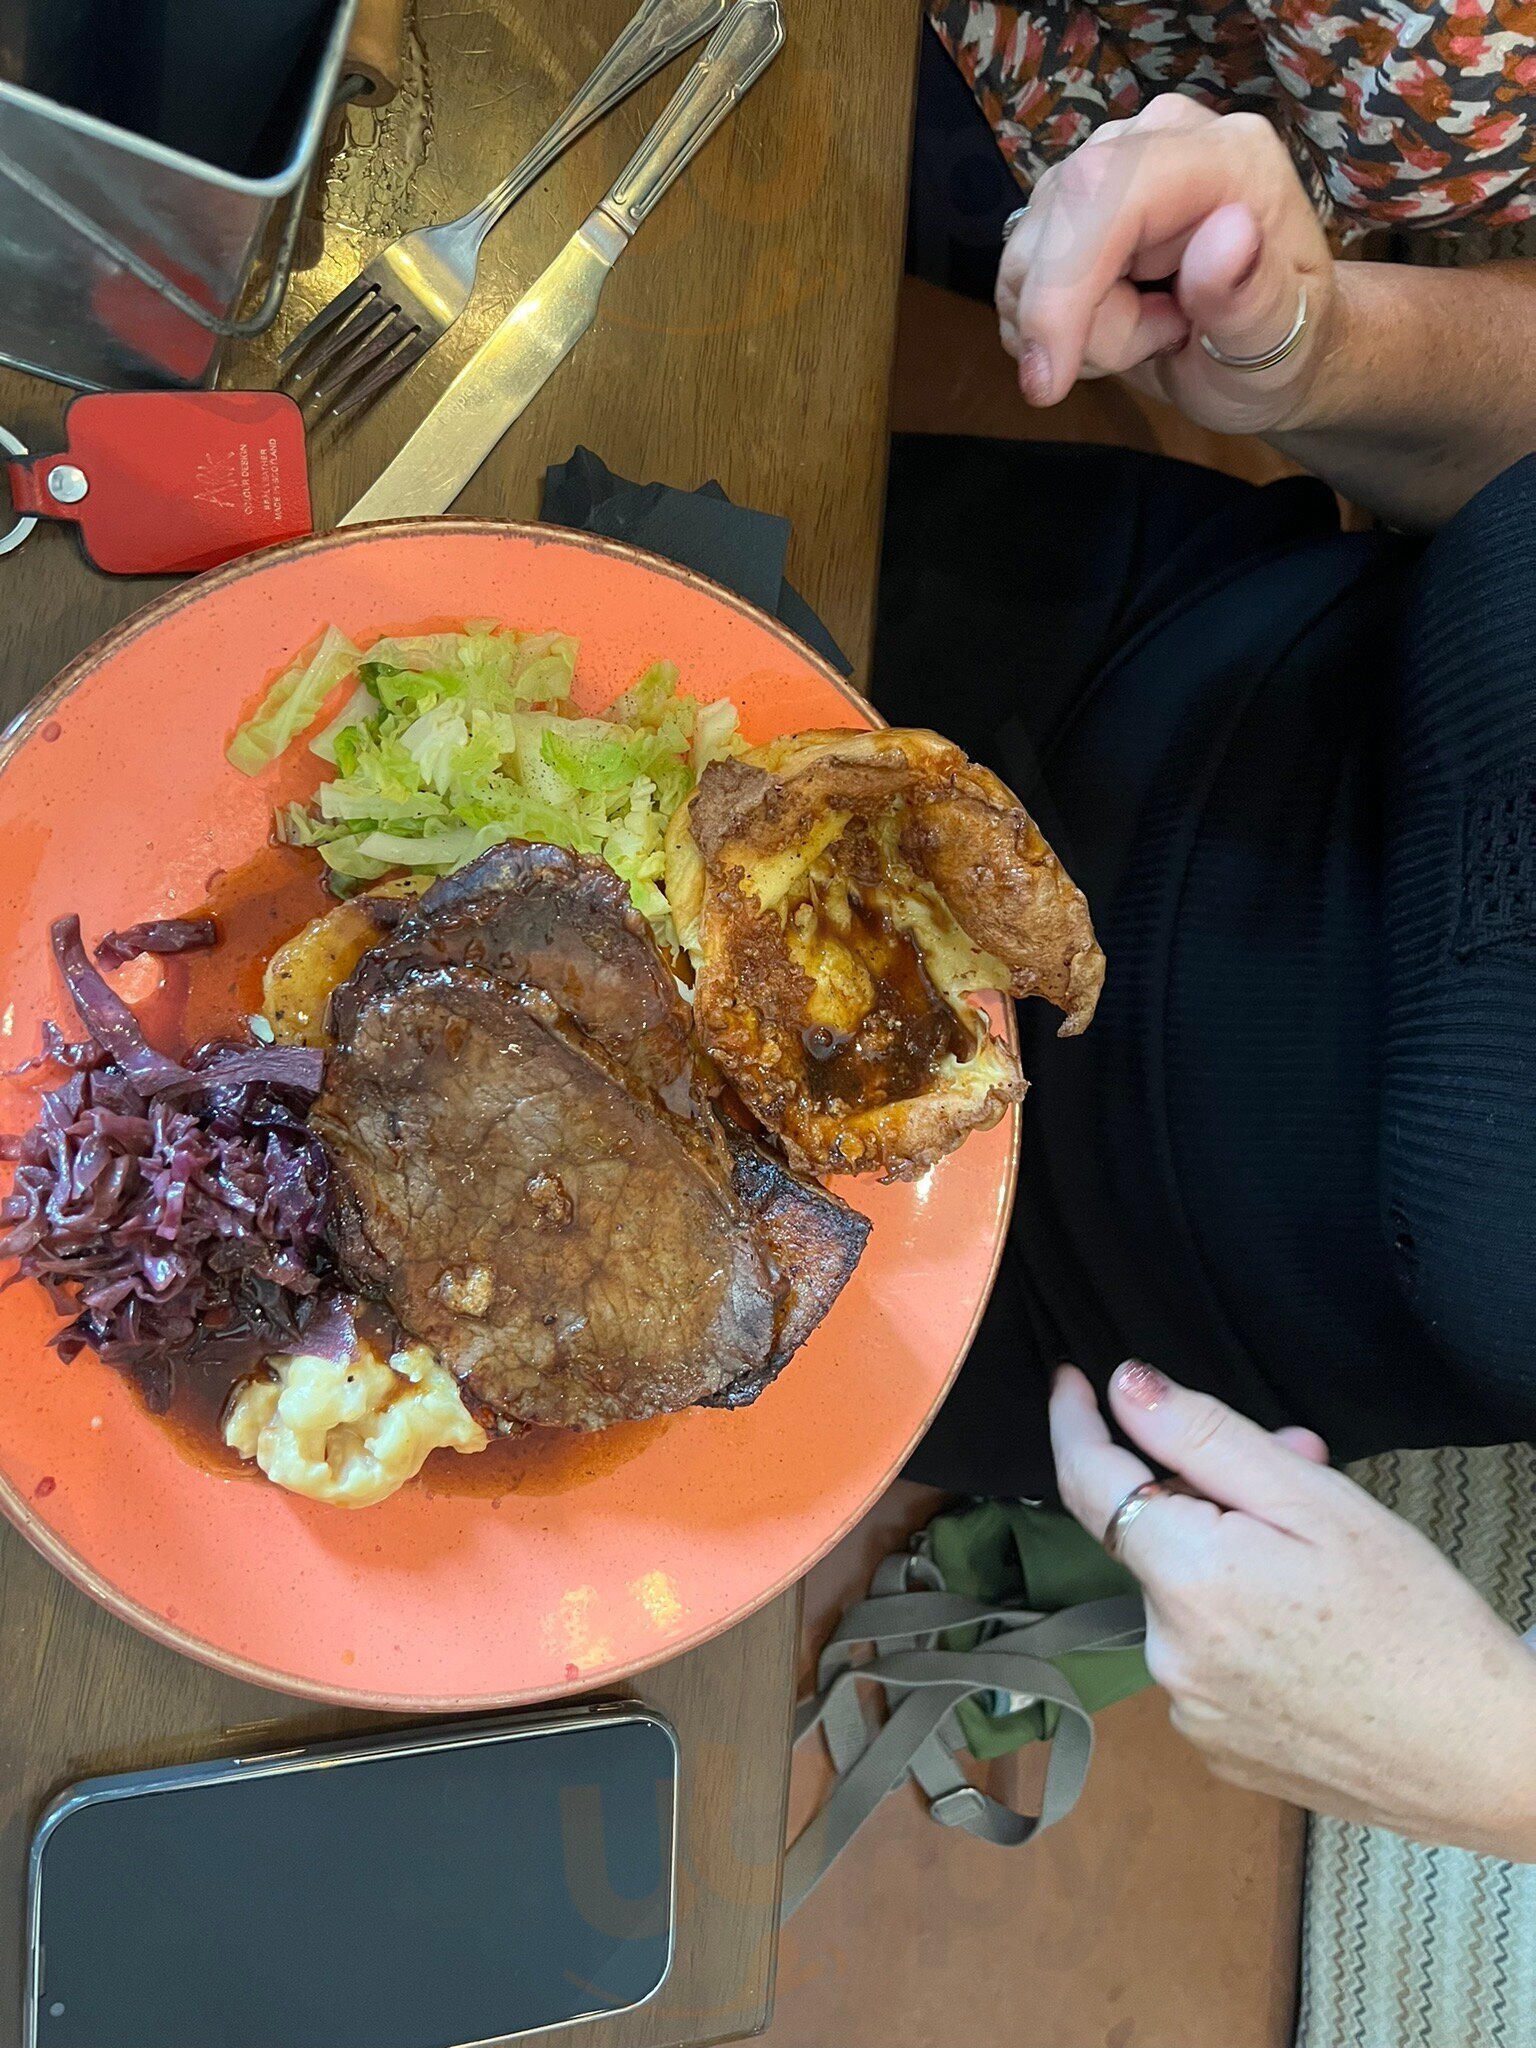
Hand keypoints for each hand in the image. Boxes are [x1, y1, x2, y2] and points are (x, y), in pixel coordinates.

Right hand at [996, 98, 1336, 436]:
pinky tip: (1115, 319)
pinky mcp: (1076, 193)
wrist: (1266, 342)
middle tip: (1161, 341)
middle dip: (1080, 319)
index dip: (1061, 286)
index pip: (1105, 190)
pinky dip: (1053, 317)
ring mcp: (1112, 158)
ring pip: (1029, 253)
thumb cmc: (1283, 344)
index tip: (1050, 380)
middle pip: (1057, 223)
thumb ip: (1255, 297)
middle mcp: (1164, 136)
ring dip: (1072, 323)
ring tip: (1150, 330)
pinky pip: (1021, 268)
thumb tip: (1228, 234)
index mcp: (1227, 158)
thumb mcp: (1280, 344)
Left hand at [1050, 1361, 1535, 1859]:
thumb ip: (1207, 1437)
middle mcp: (1167, 1652)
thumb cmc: (1421, 1625)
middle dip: (1209, 1493)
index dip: (1074, 1421)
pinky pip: (1205, 1658)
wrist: (1486, 1762)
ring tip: (1325, 1562)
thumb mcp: (1319, 1502)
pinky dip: (1240, 1627)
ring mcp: (1188, 1710)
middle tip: (1302, 1466)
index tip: (1073, 1380)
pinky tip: (1314, 1632)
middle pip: (1154, 1538)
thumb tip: (1125, 1385)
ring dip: (1230, 1560)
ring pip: (1185, 1598)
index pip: (1088, 1481)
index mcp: (1189, 1579)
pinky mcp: (1216, 1749)